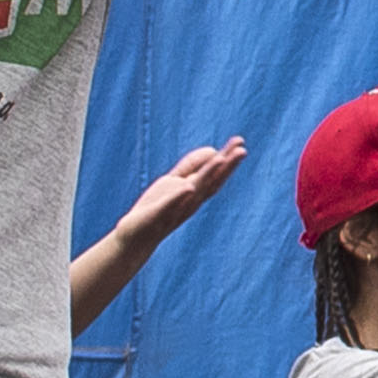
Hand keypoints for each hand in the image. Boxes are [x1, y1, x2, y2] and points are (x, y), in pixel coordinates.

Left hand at [93, 139, 248, 263]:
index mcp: (195, 192)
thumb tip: (213, 149)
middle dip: (227, 167)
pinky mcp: (158, 216)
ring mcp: (176, 209)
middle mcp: (190, 201)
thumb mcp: (174, 181)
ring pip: (195, 191)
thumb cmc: (156, 208)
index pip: (215, 174)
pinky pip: (170, 206)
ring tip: (220, 159)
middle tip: (242, 150)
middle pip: (212, 182)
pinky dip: (180, 196)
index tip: (240, 141)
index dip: (227, 159)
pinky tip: (188, 186)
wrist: (136, 236)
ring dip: (208, 176)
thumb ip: (191, 165)